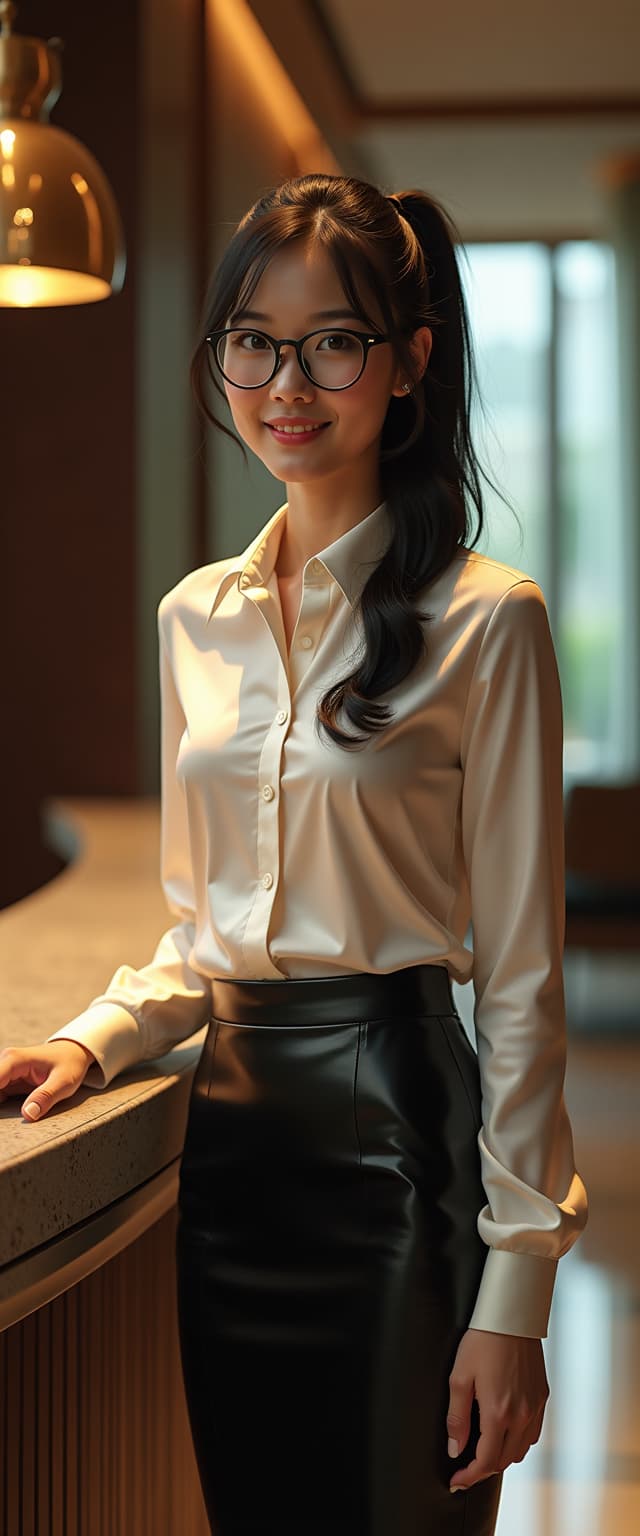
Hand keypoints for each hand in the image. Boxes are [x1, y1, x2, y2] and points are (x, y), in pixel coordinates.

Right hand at [0, 1041, 97, 1120]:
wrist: (74, 1053)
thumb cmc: (70, 1063)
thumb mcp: (64, 1081)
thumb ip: (46, 1096)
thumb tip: (28, 1115)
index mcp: (15, 1060)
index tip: (0, 1113)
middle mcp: (6, 1063)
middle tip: (4, 1125)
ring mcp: (6, 1071)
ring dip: (0, 1108)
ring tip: (6, 1124)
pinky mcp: (8, 1080)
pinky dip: (1, 1107)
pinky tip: (6, 1118)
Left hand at [447, 1327, 548, 1491]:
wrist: (512, 1317)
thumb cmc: (482, 1342)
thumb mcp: (460, 1377)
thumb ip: (457, 1417)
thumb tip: (455, 1450)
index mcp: (498, 1413)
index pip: (485, 1461)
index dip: (469, 1476)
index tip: (454, 1482)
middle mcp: (522, 1415)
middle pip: (504, 1461)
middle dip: (482, 1470)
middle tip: (464, 1470)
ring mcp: (535, 1407)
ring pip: (521, 1450)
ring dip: (501, 1458)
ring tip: (482, 1452)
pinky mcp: (543, 1397)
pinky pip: (533, 1434)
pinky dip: (518, 1443)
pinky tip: (504, 1434)